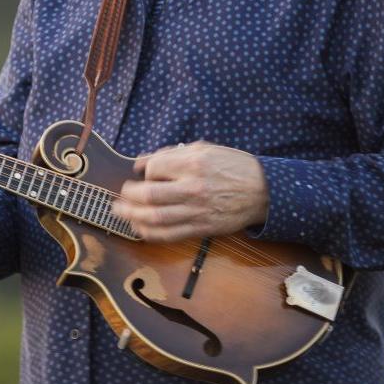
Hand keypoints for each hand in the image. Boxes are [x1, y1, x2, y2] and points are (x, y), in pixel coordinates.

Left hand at [111, 141, 268, 243]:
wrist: (264, 192)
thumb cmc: (234, 166)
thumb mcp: (205, 149)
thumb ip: (171, 154)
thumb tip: (141, 163)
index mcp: (194, 164)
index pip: (154, 168)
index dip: (143, 171)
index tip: (141, 173)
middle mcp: (193, 188)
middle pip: (149, 195)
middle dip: (128, 196)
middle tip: (119, 196)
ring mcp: (197, 211)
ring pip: (155, 218)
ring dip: (132, 216)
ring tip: (120, 212)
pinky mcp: (201, 228)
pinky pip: (169, 234)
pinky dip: (149, 233)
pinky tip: (138, 228)